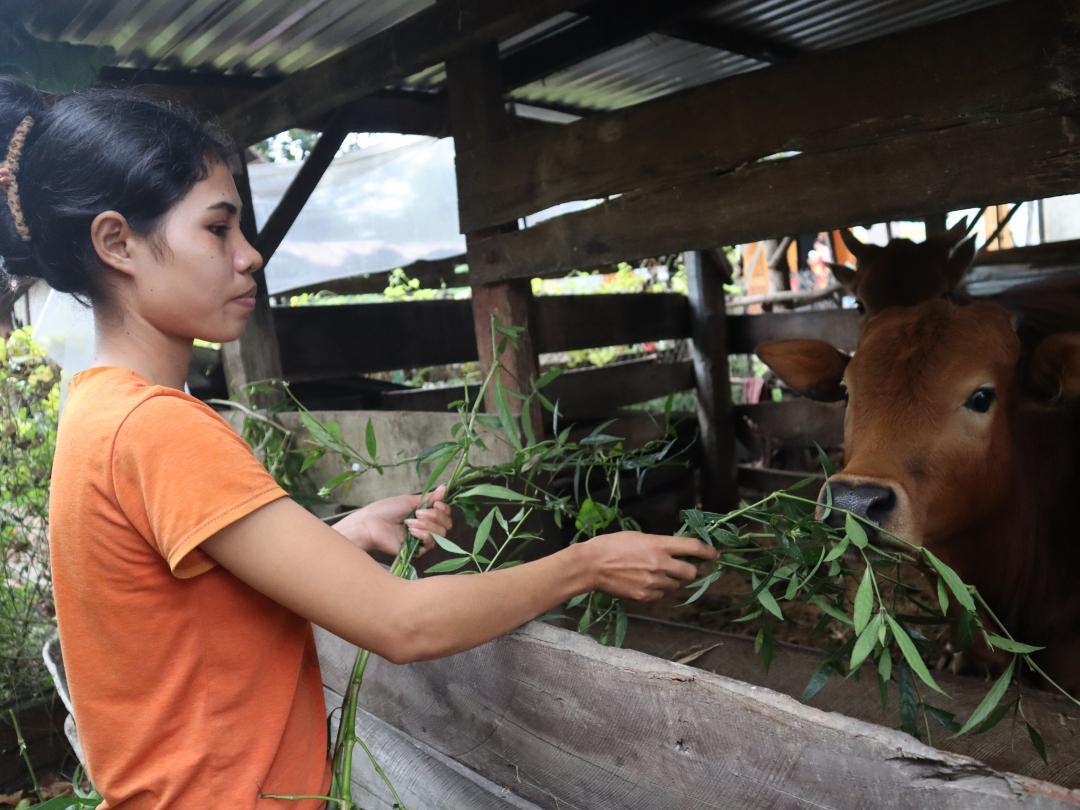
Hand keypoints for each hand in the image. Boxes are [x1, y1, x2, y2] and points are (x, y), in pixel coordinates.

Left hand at [334, 485, 451, 556]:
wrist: (371, 524)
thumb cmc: (386, 510)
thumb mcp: (410, 500)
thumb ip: (430, 497)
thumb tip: (445, 487)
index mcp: (425, 514)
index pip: (445, 514)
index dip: (444, 509)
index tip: (436, 503)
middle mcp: (426, 527)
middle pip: (446, 524)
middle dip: (435, 516)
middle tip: (418, 513)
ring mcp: (422, 539)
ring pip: (441, 534)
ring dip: (427, 525)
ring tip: (410, 522)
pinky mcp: (417, 551)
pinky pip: (431, 543)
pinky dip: (423, 534)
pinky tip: (411, 531)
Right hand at [581, 531, 717, 601]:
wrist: (591, 565)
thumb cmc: (611, 545)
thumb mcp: (638, 537)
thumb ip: (658, 544)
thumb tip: (673, 551)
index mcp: (659, 545)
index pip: (693, 548)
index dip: (708, 551)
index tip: (714, 554)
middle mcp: (661, 564)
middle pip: (691, 572)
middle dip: (689, 570)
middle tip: (680, 568)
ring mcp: (654, 582)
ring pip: (676, 586)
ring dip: (671, 581)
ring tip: (654, 574)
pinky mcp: (645, 596)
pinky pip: (661, 596)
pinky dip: (658, 591)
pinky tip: (644, 583)